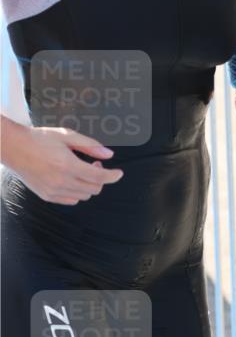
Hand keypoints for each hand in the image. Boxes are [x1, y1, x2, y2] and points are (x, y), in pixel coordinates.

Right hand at [4, 123, 123, 204]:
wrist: (15, 148)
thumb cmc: (41, 138)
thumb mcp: (67, 136)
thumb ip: (90, 146)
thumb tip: (110, 155)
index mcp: (68, 165)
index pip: (99, 177)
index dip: (113, 176)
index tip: (119, 173)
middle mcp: (61, 181)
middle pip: (94, 189)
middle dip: (101, 177)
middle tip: (94, 163)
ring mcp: (53, 191)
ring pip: (84, 196)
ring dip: (89, 185)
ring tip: (82, 170)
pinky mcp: (47, 196)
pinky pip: (71, 200)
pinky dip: (77, 192)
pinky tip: (73, 179)